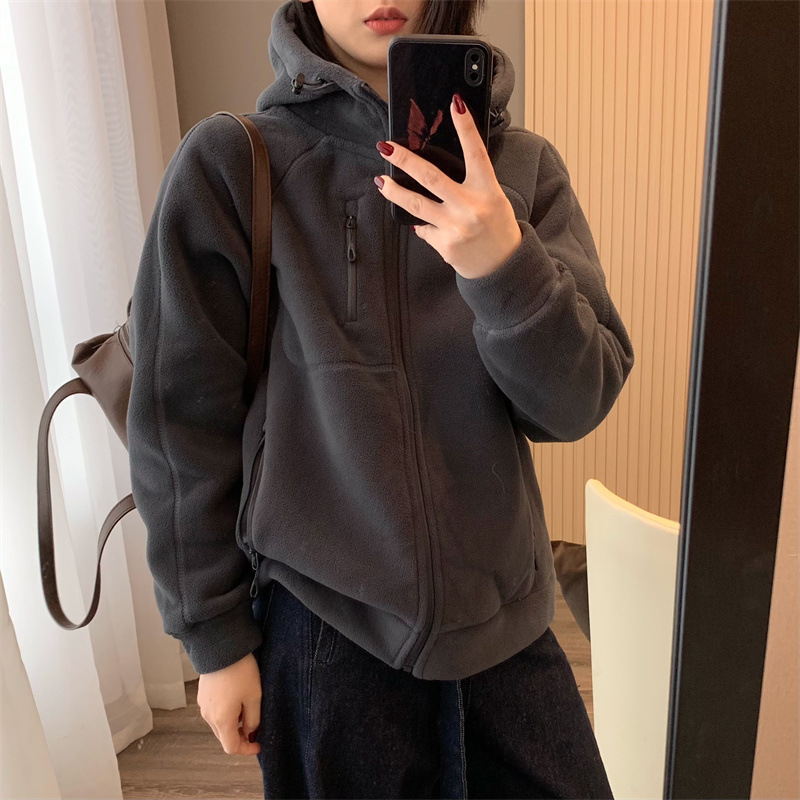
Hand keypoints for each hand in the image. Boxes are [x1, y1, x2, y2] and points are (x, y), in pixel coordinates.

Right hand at [196, 652, 261, 755]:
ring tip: (247, 708)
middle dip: (240, 736)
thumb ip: (253, 719)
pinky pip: (214, 711)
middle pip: (224, 736)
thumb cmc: (240, 671)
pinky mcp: (203, 694)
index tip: (258, 744)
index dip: (246, 749)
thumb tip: (250, 732)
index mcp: (221, 720)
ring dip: (233, 723)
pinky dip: (226, 712)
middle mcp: (208, 716)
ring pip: (219, 724)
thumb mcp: (254, 696)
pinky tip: (237, 698)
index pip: (231, 747)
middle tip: (256, 727)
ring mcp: (203, 705)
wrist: (221, 647)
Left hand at [374, 93, 521, 279]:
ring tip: (381, 181)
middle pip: (431, 177)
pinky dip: (423, 224)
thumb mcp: (493, 199)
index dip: (466, 127)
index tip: (455, 104)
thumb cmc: (497, 229)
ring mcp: (455, 227)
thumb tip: (435, 173)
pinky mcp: (444, 245)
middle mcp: (470, 207)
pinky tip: (426, 224)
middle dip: (404, 160)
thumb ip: (471, 185)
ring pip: (416, 205)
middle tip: (386, 147)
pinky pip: (424, 229)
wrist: (502, 266)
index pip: (476, 153)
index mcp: (488, 191)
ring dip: (394, 191)